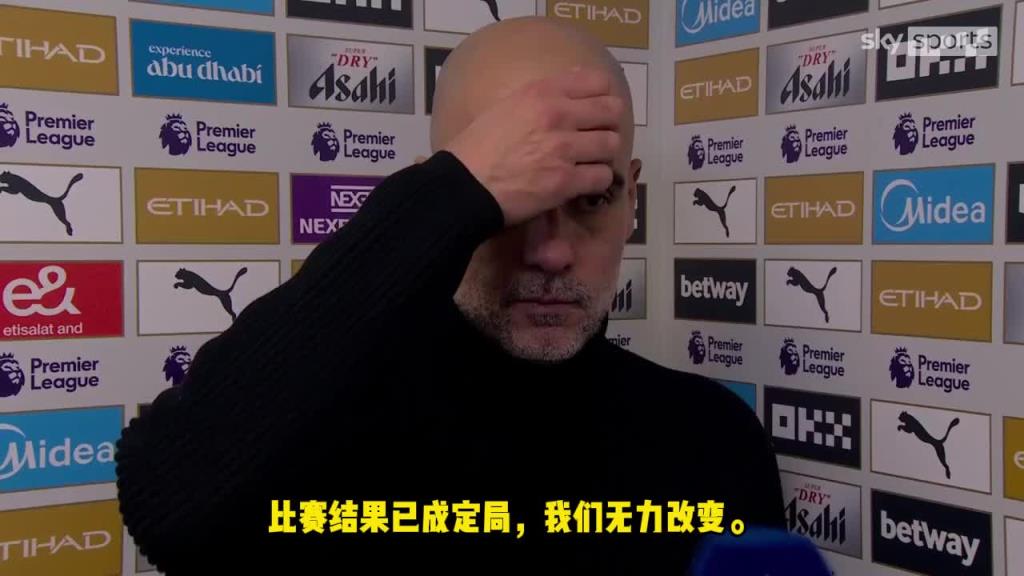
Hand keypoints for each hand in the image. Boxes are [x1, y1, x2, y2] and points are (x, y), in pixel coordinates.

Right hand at [443, 67, 624, 226]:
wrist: (464, 186)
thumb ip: (539, 97)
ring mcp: (564, 148)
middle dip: (607, 125)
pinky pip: (602, 177)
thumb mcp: (505, 107)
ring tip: (588, 162)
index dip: (601, 96)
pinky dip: (596, 182)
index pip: (597, 81)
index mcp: (541, 92)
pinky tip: (583, 183)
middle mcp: (557, 115)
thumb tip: (569, 88)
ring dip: (602, 155)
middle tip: (596, 138)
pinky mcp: (566, 181)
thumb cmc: (476, 148)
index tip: (595, 110)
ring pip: (611, 144)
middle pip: (612, 111)